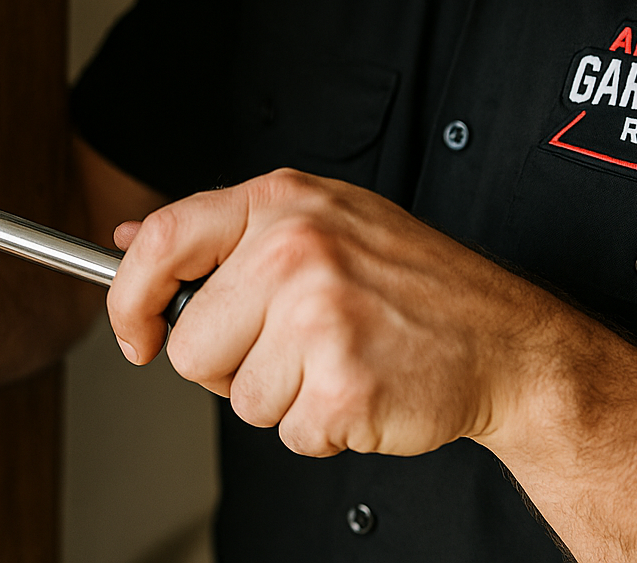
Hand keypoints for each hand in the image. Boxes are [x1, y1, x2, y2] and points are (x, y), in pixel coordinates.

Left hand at [108, 169, 551, 458]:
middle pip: (192, 344)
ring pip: (238, 399)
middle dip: (231, 366)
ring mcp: (320, 316)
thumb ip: (223, 233)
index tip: (138, 333)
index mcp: (284, 203)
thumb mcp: (321, 220)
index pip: (165, 240)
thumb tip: (130, 242)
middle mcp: (296, 249)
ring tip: (339, 360)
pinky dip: (322, 429)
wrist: (506, 339)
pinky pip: (289, 433)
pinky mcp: (342, 383)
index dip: (131, 298)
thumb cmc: (413, 284)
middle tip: (293, 348)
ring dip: (284, 398)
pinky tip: (362, 388)